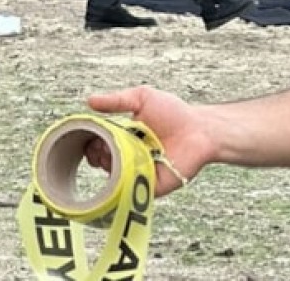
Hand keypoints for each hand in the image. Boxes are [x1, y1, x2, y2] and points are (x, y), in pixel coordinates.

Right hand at [85, 86, 217, 196]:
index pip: (97, 143)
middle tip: (103, 145)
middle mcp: (127, 157)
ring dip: (109, 167)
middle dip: (97, 153)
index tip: (91, 135)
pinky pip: (132, 191)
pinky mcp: (150, 188)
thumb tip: (89, 101)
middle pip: (102, 160)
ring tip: (115, 155)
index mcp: (122, 137)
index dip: (91, 141)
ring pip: (113, 177)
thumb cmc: (174, 113)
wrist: (200, 130)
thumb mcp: (142, 98)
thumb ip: (116, 100)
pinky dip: (124, 183)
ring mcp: (138, 173)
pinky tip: (124, 171)